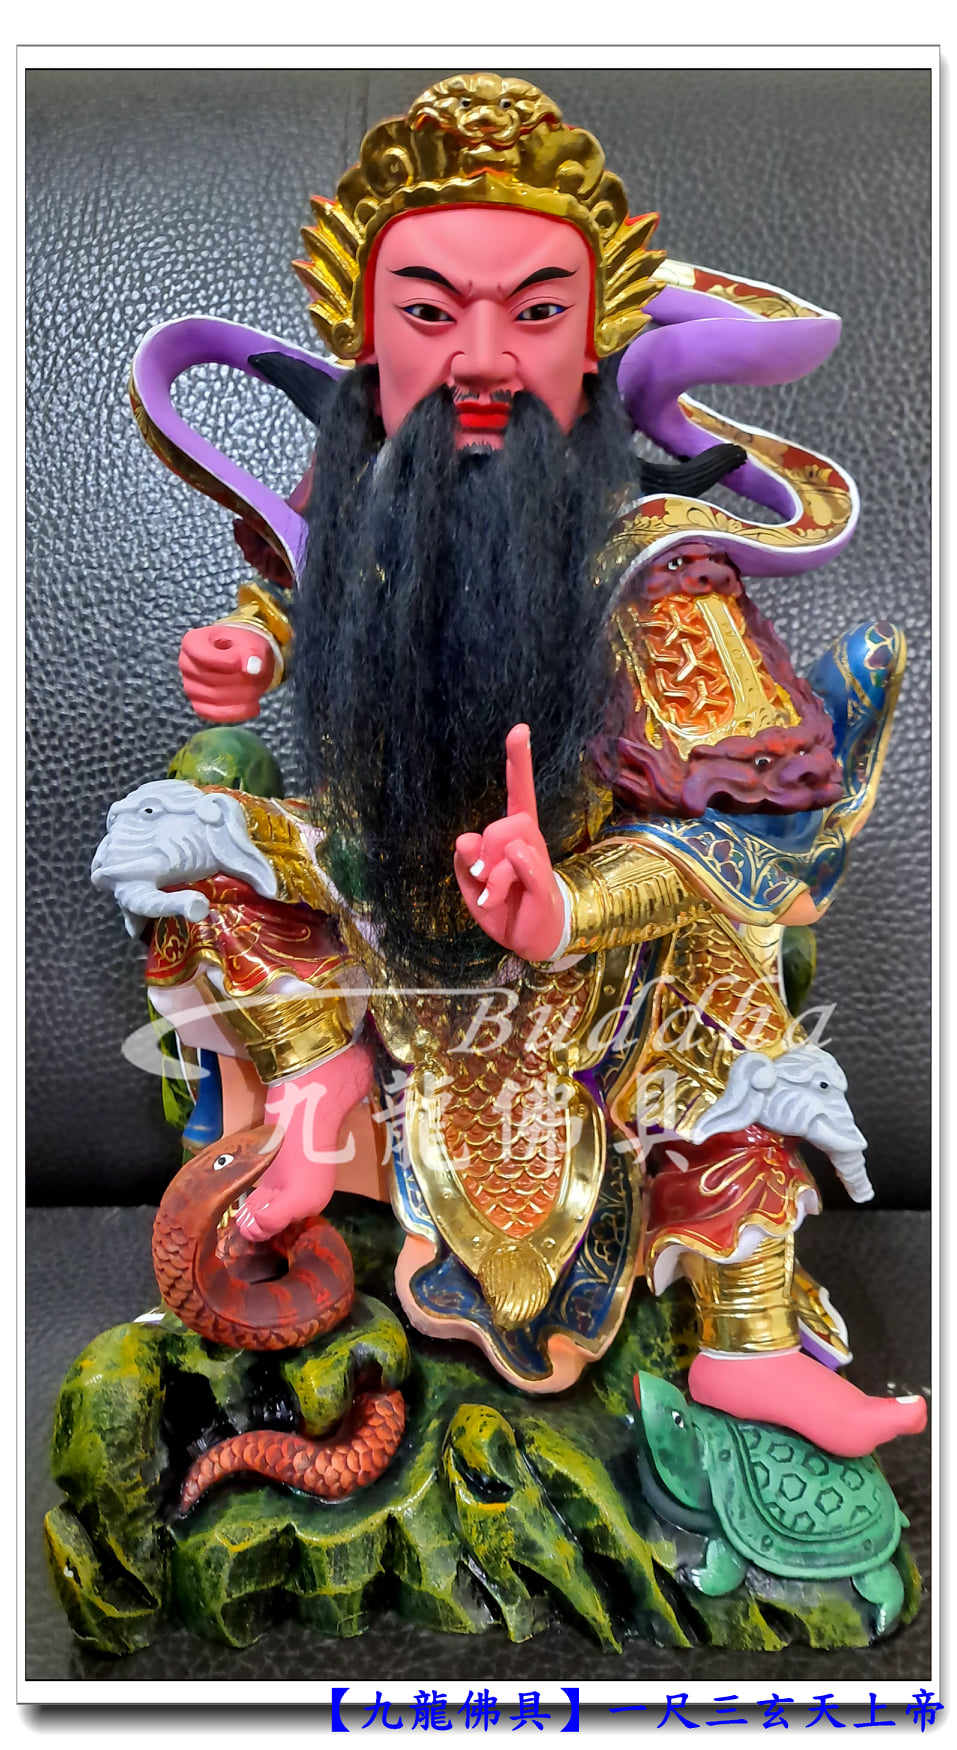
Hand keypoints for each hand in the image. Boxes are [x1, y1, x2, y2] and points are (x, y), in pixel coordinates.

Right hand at [179, 623, 275, 721]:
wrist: (242, 657)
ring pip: (214, 698)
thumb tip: (253, 669)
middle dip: (238, 680)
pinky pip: (213, 714)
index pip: (204, 656)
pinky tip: (253, 706)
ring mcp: (190, 686)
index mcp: (193, 642)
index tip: (241, 663)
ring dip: (241, 696)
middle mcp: (187, 664)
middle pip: (211, 679)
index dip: (224, 662)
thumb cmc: (242, 646)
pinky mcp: (199, 704)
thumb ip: (253, 652)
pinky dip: (235, 712)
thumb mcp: (251, 642)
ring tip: (257, 688)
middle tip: (258, 676)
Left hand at [454, 723, 564, 961]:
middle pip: (502, 823)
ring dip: (490, 872)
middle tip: (482, 878)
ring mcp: (538, 860)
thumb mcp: (472, 884)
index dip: (519, 760)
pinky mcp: (542, 882)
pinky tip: (498, 895)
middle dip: (484, 850)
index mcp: (514, 835)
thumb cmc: (505, 907)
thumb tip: (465, 840)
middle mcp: (530, 841)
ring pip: (508, 842)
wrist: (533, 940)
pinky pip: (521, 862)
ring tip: (491, 894)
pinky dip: (502, 877)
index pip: (520, 790)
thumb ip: (466, 860)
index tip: (520, 729)